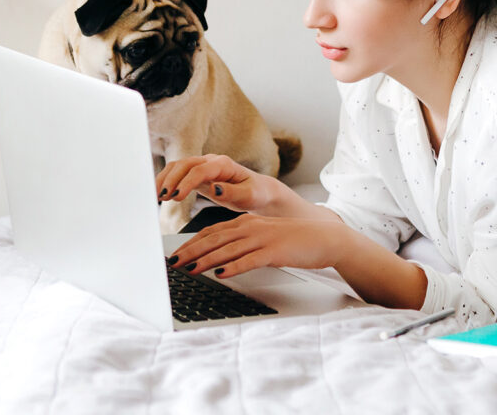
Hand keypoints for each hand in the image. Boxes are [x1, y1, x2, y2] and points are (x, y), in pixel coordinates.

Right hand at [155, 154, 279, 213]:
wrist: (258, 191)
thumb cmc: (255, 193)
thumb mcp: (248, 196)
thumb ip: (231, 192)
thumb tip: (214, 189)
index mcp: (224, 164)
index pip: (199, 170)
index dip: (186, 182)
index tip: (176, 197)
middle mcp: (211, 162)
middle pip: (184, 164)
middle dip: (170, 179)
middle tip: (161, 197)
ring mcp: (203, 167)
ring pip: (178, 167)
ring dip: (165, 179)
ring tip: (157, 197)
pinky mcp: (198, 175)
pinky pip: (179, 175)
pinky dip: (168, 182)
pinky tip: (161, 195)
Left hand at [166, 214, 347, 277]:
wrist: (323, 238)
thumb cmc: (293, 241)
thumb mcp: (263, 237)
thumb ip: (243, 243)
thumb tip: (220, 259)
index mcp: (246, 222)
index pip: (212, 231)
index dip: (192, 242)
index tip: (176, 253)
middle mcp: (251, 226)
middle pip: (215, 238)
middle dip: (191, 251)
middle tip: (173, 263)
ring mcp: (263, 238)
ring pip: (228, 249)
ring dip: (207, 260)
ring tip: (191, 269)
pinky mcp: (275, 251)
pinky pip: (250, 259)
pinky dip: (234, 267)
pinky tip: (222, 274)